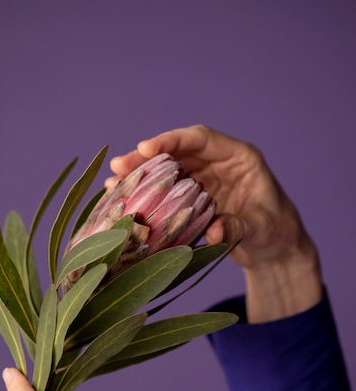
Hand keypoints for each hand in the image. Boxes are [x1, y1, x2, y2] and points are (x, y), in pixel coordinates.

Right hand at [109, 125, 321, 320]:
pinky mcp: (194, 198)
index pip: (202, 139)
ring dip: (142, 176)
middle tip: (119, 166)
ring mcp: (204, 180)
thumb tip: (213, 229)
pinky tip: (125, 200)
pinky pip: (167, 192)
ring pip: (168, 170)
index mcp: (239, 157)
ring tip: (113, 184)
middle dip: (147, 158)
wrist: (275, 251)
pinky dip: (148, 196)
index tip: (146, 148)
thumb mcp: (261, 229)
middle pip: (178, 152)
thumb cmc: (276, 233)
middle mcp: (218, 163)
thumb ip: (239, 226)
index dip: (173, 140)